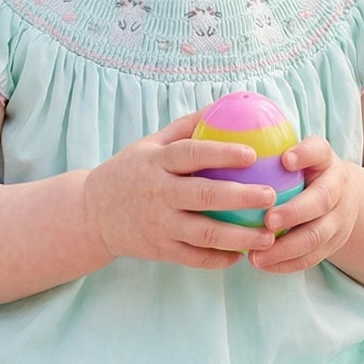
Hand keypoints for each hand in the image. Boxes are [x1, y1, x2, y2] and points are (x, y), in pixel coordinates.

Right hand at [82, 112, 280, 268]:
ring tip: (268, 234)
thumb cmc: (132, 172)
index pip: (191, 154)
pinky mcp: (161, 250)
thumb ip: (185, 126)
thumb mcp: (150, 144)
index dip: (222, 153)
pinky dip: (220, 259)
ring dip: (239, 236)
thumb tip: (225, 104)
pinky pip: (195, 258)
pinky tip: (242, 254)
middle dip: (241, 197)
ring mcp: (159, 224)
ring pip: (204, 233)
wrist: (92, 214)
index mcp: (156, 163)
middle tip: (272, 196)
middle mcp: (158, 194)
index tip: (252, 154)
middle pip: (204, 196)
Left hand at [248, 135, 359, 272]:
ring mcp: (338, 218)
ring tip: (256, 254)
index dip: (304, 154)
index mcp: (324, 160)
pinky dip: (287, 263)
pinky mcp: (333, 243)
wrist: (341, 198)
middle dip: (295, 212)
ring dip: (286, 247)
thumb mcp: (294, 151)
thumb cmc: (301, 170)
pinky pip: (311, 257)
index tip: (285, 159)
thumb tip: (216, 120)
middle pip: (321, 200)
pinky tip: (262, 264)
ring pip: (316, 235)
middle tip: (267, 220)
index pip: (319, 151)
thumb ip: (267, 141)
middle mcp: (336, 188)